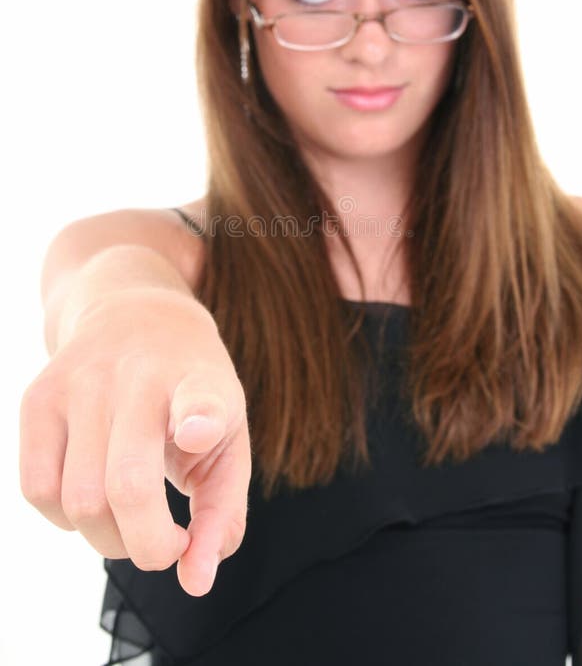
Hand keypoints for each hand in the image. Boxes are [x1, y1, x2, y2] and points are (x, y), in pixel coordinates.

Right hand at [19, 288, 250, 595]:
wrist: (136, 315)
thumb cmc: (192, 393)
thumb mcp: (229, 437)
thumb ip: (222, 512)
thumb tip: (196, 581)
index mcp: (200, 380)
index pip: (201, 399)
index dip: (201, 420)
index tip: (197, 432)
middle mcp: (138, 375)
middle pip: (127, 486)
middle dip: (147, 546)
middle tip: (165, 544)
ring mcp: (81, 382)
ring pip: (78, 500)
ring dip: (107, 539)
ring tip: (131, 521)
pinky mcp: (38, 396)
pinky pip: (37, 489)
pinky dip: (64, 518)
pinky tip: (93, 498)